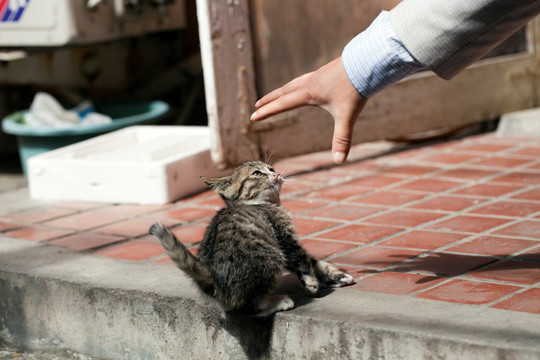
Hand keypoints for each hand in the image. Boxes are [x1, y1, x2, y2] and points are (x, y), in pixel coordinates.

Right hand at [250, 57, 366, 163]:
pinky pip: (306, 78)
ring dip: (283, 90)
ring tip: (278, 95)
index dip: (267, 112)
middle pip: (283, 92)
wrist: (367, 61)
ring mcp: (318, 75)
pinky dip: (298, 83)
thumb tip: (339, 161)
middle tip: (258, 105)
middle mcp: (310, 82)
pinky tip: (305, 84)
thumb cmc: (356, 88)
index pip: (282, 104)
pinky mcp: (326, 71)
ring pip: (294, 83)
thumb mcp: (347, 116)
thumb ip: (342, 139)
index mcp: (309, 93)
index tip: (253, 116)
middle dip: (270, 100)